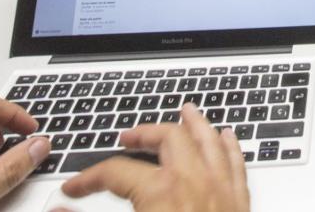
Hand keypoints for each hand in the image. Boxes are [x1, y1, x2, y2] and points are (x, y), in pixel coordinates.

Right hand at [60, 103, 249, 211]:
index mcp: (160, 191)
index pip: (115, 171)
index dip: (88, 178)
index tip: (73, 189)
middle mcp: (194, 181)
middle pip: (168, 138)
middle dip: (144, 133)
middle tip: (127, 137)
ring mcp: (221, 189)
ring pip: (209, 140)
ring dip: (194, 124)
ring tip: (186, 112)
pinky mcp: (241, 203)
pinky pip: (237, 162)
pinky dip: (230, 145)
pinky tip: (227, 136)